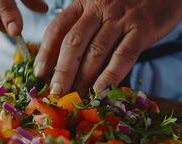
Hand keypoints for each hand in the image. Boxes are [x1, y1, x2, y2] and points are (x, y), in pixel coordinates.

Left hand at [34, 0, 181, 95]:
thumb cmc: (127, 2)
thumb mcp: (99, 8)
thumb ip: (84, 29)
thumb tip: (65, 63)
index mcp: (83, 3)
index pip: (58, 29)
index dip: (46, 52)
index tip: (39, 73)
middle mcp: (99, 9)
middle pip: (73, 43)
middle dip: (62, 71)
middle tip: (56, 92)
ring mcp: (121, 18)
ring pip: (96, 51)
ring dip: (84, 78)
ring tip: (76, 97)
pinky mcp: (142, 28)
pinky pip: (123, 55)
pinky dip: (111, 74)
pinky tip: (101, 90)